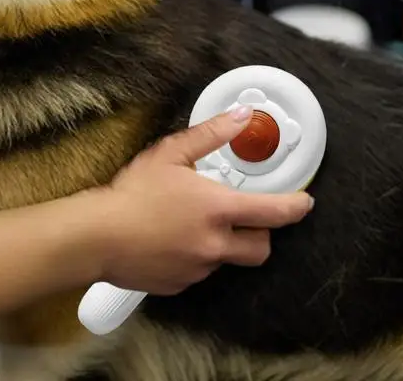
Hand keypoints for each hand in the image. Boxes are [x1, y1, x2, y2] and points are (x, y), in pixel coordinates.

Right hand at [94, 106, 313, 294]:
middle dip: (262, 233)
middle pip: (260, 248)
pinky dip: (194, 256)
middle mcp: (215, 245)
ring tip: (191, 224)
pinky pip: (199, 272)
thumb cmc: (132, 192)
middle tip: (246, 217)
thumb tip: (241, 117)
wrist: (98, 236)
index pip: (274, 213)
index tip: (304, 202)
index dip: (296, 207)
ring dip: (222, 243)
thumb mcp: (171, 153)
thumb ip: (211, 134)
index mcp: (217, 209)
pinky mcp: (181, 284)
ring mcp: (198, 269)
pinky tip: (171, 240)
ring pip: (227, 259)